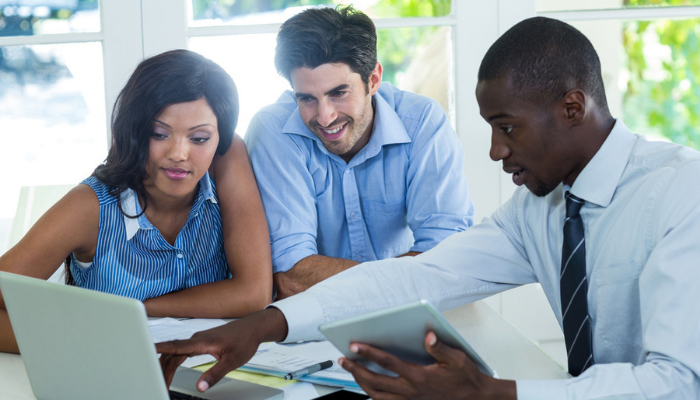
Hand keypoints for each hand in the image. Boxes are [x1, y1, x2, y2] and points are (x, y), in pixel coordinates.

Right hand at [156, 308, 287, 391]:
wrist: (253, 328)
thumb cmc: (244, 341)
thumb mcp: (232, 361)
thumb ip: (215, 374)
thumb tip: (201, 386)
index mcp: (203, 341)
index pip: (177, 346)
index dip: (160, 348)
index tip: (145, 349)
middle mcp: (197, 338)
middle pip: (172, 353)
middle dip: (162, 368)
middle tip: (158, 384)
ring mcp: (198, 339)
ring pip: (176, 352)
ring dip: (168, 365)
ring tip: (163, 381)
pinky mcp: (201, 341)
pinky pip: (182, 350)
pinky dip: (174, 360)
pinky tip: (171, 368)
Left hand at [338, 332, 516, 399]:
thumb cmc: (466, 379)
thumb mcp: (457, 359)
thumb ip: (440, 348)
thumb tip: (428, 335)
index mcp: (419, 377)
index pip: (387, 363)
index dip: (369, 353)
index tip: (355, 345)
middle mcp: (411, 391)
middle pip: (374, 382)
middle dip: (356, 370)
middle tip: (343, 360)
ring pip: (377, 396)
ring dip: (361, 384)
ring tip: (352, 371)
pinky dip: (374, 395)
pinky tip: (368, 387)